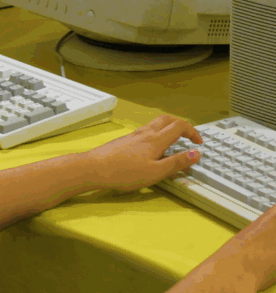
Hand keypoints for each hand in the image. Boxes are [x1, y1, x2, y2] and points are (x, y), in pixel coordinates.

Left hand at [84, 115, 202, 192]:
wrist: (94, 168)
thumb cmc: (124, 173)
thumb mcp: (155, 172)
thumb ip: (176, 163)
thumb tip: (196, 153)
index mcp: (155, 140)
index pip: (179, 126)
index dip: (192, 131)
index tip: (198, 143)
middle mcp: (145, 133)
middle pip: (167, 119)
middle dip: (181, 125)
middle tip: (188, 137)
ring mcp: (133, 135)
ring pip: (154, 124)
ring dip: (168, 128)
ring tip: (173, 142)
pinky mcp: (124, 140)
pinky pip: (145, 131)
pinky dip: (155, 134)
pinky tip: (152, 148)